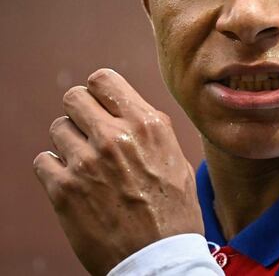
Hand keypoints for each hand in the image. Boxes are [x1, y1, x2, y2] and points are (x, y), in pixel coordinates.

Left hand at [33, 68, 203, 275]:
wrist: (159, 258)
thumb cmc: (175, 212)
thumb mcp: (176, 159)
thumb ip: (149, 132)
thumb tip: (127, 112)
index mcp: (148, 124)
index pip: (104, 79)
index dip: (99, 90)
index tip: (101, 104)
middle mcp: (115, 136)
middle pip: (74, 97)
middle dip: (79, 112)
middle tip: (89, 131)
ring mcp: (86, 162)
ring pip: (57, 128)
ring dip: (68, 143)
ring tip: (85, 164)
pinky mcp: (63, 189)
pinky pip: (43, 160)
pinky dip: (54, 169)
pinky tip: (73, 182)